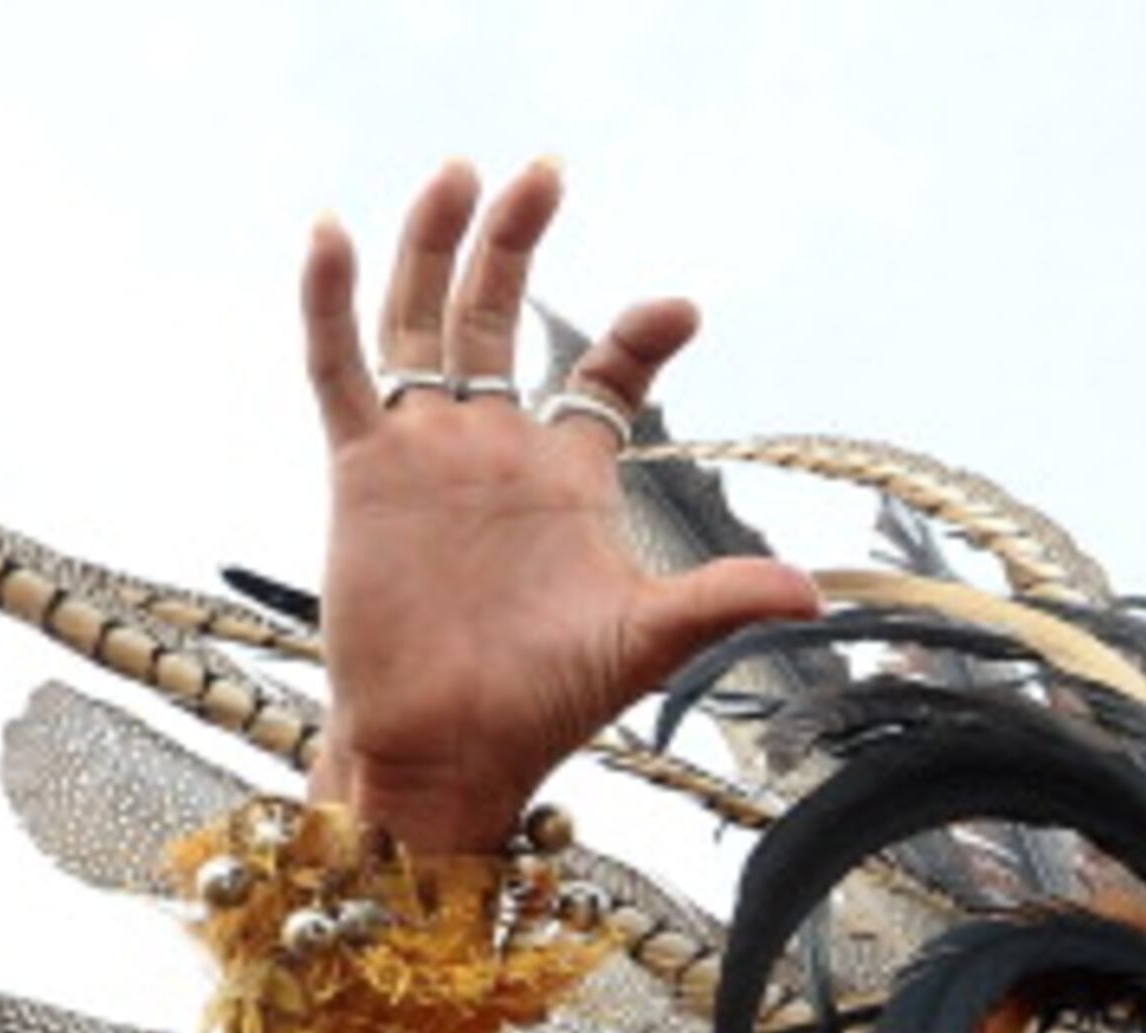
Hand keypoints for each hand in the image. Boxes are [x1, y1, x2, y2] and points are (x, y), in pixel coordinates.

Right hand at [298, 158, 819, 850]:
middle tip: (551, 171)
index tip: (681, 308)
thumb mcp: (649, 639)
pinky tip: (329, 231)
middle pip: (503, 318)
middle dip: (523, 241)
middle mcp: (494, 451)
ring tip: (459, 170)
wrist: (449, 750)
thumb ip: (723, 599)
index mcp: (567, 478)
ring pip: (423, 320)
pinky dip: (329, 299)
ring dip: (439, 245)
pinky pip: (338, 366)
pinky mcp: (363, 469)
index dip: (635, 336)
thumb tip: (817, 594)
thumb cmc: (546, 705)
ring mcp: (426, 451)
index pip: (602, 378)